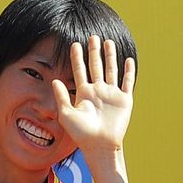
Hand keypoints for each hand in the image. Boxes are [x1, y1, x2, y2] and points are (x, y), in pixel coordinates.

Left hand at [51, 35, 135, 155]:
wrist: (100, 146)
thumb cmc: (81, 134)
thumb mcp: (66, 115)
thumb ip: (61, 97)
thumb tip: (54, 80)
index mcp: (83, 93)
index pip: (79, 70)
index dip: (77, 57)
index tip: (74, 43)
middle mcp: (98, 91)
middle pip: (96, 66)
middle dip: (94, 51)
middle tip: (92, 36)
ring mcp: (111, 94)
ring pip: (111, 70)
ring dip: (110, 56)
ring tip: (108, 41)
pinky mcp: (124, 100)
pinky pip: (127, 82)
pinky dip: (128, 71)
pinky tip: (127, 59)